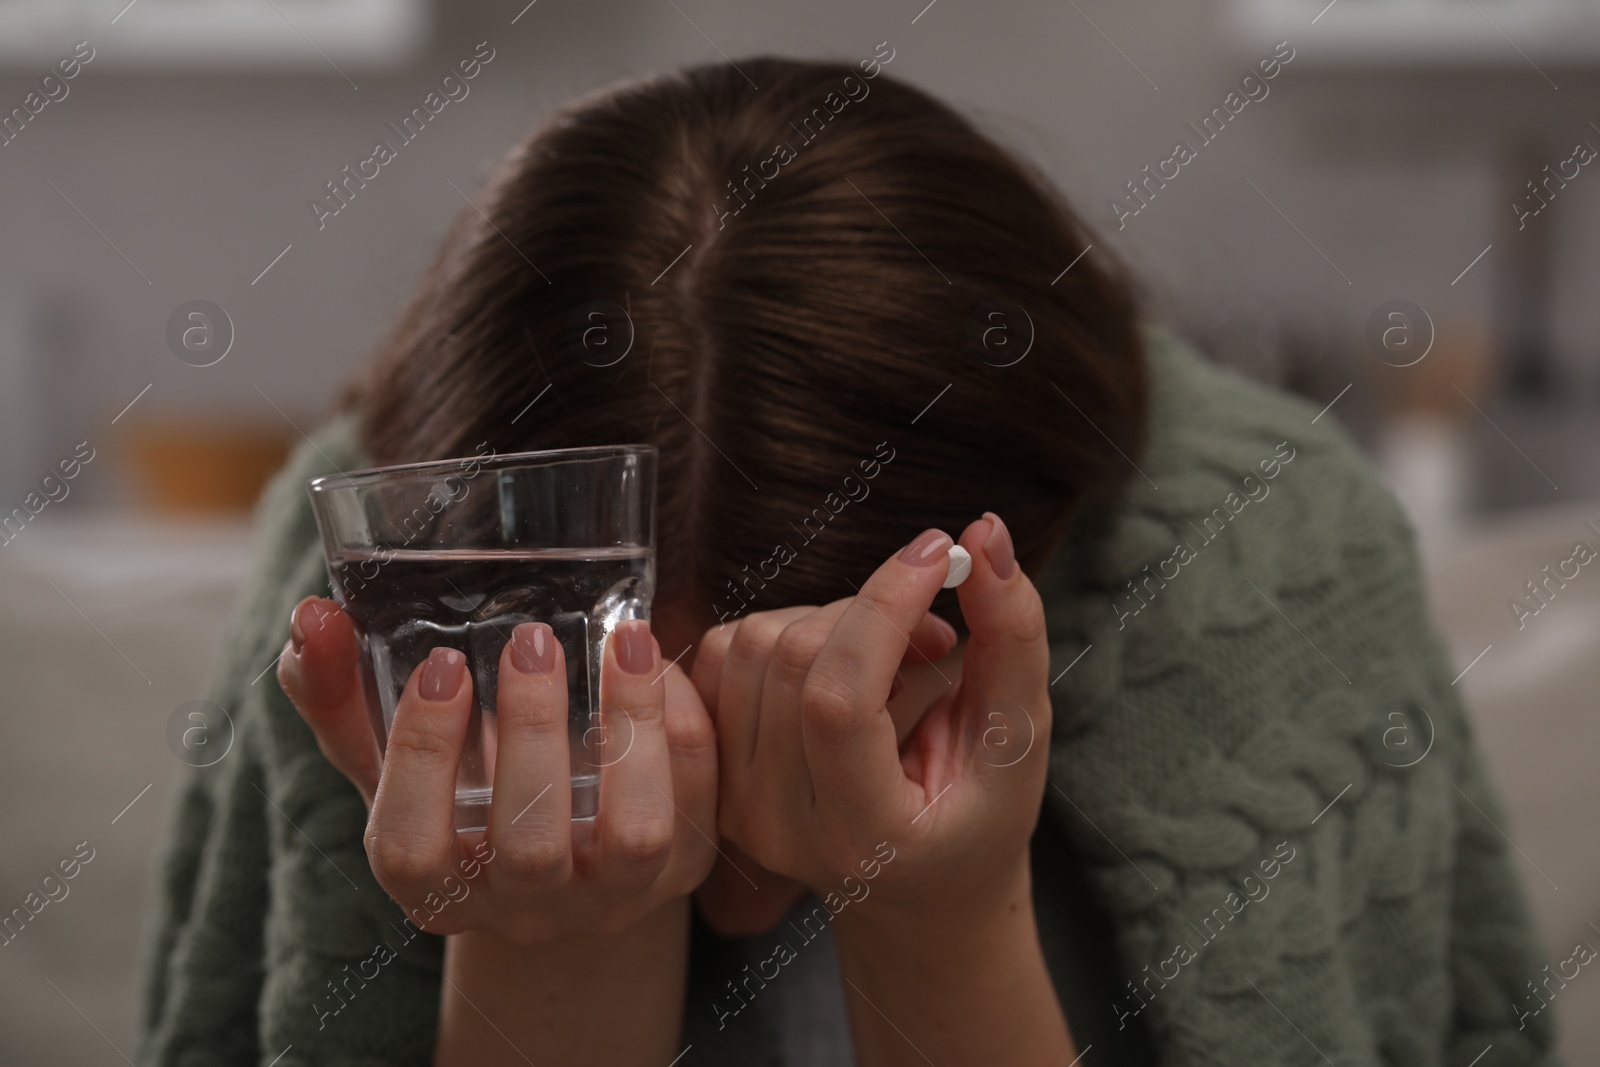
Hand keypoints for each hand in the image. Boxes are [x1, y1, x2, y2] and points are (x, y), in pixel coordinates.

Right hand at [277, 604, 716, 943]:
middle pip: (528, 846)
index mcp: (437, 890)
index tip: (443, 665)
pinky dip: (686, 727)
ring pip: (634, 835)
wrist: (566, 845)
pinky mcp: (683, 870)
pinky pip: (698, 802)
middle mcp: (525, 909)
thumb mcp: (392, 752)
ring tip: (624, 640)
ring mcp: (612, 898)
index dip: (421, 758)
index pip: (410, 849)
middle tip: (530, 639)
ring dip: (631, 727)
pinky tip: (661, 663)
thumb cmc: (462, 788)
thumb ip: (341, 690)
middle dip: (531, 733)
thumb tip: (311, 616)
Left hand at [692, 514, 1050, 927]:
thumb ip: (1012, 637)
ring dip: (832, 618)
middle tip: (935, 634)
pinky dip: (788, 630)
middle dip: (873, 611)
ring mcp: (735, 801)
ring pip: (755, 642)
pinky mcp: (712, 767)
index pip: (838, 701)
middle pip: (794, 659)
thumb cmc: (978, 814)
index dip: (884, 606)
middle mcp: (780, 825)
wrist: (916, 884)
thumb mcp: (1019, 737)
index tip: (940, 553)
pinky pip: (724, 651)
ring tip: (893, 661)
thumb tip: (986, 533)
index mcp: (863, 834)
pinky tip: (841, 665)